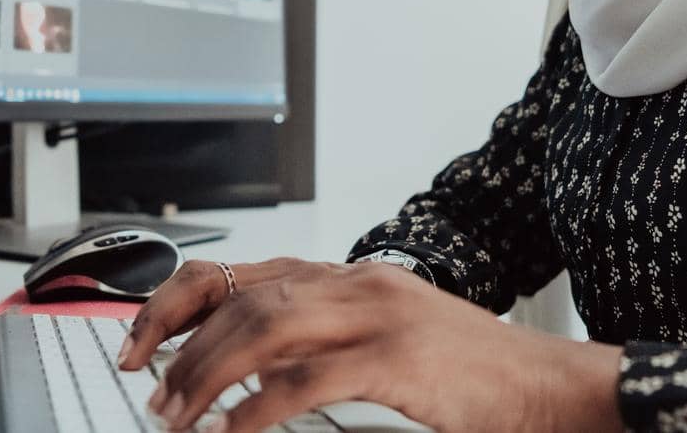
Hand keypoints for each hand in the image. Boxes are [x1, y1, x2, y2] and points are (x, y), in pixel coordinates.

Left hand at [118, 257, 623, 432]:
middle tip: (145, 386)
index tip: (140, 339)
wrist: (547, 385)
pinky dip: (256, 407)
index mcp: (351, 275)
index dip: (180, 300)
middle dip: (178, 340)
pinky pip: (306, 379)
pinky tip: (230, 432)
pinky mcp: (397, 357)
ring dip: (206, 373)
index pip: (243, 269)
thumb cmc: (469, 372)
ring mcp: (379, 314)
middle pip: (242, 294)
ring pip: (264, 326)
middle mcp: (358, 282)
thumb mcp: (387, 336)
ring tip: (175, 413)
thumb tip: (246, 370)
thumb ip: (324, 338)